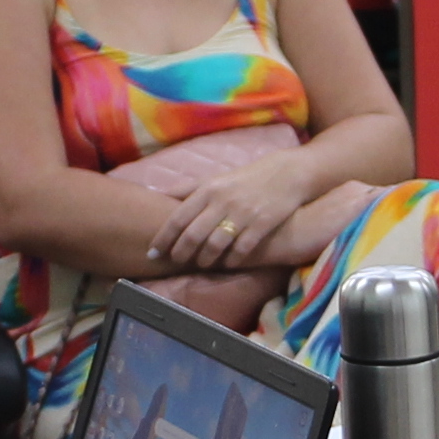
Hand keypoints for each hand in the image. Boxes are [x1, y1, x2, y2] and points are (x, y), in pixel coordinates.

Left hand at [156, 158, 305, 269]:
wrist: (285, 174)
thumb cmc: (243, 179)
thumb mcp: (214, 179)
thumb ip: (187, 189)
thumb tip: (156, 194)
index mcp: (207, 190)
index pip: (178, 218)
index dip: (163, 238)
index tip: (153, 252)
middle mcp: (222, 201)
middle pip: (193, 234)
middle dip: (180, 252)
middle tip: (175, 261)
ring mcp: (242, 213)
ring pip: (215, 245)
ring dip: (205, 259)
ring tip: (201, 264)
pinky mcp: (262, 224)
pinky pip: (241, 249)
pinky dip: (231, 260)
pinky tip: (227, 263)